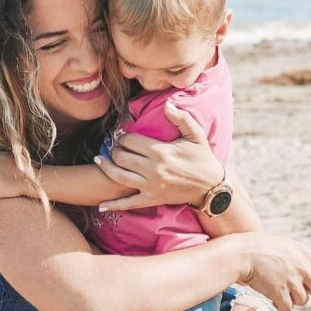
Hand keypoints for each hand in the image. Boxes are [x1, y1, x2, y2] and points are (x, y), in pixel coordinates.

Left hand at [96, 101, 222, 211]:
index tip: (122, 135)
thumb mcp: (196, 135)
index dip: (122, 136)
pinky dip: (114, 205)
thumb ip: (181, 118)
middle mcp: (152, 169)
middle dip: (114, 149)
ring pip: (118, 176)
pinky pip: (128, 204)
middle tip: (114, 146)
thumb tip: (166, 104)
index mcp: (161, 151)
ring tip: (99, 160)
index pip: (130, 141)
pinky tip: (101, 205)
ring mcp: (150, 186)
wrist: (211, 186)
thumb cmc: (202, 158)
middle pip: (121, 157)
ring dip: (105, 167)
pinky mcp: (151, 199)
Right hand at [239, 233, 310, 310]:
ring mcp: (292, 281)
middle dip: (308, 290)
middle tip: (293, 287)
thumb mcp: (279, 243)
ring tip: (276, 291)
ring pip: (303, 300)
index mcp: (303, 253)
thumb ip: (293, 255)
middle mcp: (302, 268)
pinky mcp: (281, 293)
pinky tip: (270, 297)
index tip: (301, 277)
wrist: (239, 255)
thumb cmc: (252, 246)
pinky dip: (279, 305)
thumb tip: (295, 264)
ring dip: (290, 298)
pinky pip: (287, 307)